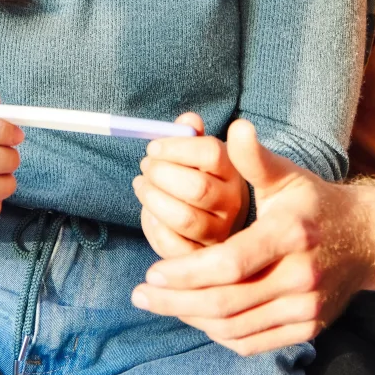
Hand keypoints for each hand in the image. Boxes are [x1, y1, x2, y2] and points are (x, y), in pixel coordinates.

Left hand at [130, 119, 374, 355]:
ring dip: (193, 319)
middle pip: (228, 302)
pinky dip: (219, 333)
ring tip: (161, 304)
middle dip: (177, 301)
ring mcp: (307, 308)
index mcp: (291, 234)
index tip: (151, 273)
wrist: (367, 241)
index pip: (230, 263)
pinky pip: (253, 342)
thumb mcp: (287, 175)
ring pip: (237, 327)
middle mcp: (301, 276)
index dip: (187, 273)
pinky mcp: (308, 328)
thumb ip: (254, 158)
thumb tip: (235, 127)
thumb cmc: (315, 204)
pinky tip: (196, 317)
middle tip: (141, 295)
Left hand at [133, 113, 248, 258]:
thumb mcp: (201, 154)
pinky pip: (173, 244)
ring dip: (152, 199)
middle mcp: (232, 202)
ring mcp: (219, 232)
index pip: (211, 154)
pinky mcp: (200, 255)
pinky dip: (153, 227)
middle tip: (145, 166)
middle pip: (197, 188)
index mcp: (232, 171)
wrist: (215, 219)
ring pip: (183, 217)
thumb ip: (192, 135)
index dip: (176, 148)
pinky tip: (149, 213)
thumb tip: (188, 119)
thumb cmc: (202, 179)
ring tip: (141, 185)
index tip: (153, 147)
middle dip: (161, 174)